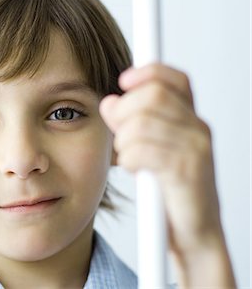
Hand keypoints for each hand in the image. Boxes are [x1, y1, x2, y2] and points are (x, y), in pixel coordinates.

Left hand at [100, 64, 234, 286]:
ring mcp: (195, 148)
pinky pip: (140, 150)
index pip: (173, 79)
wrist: (193, 233)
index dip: (148, 72)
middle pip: (152, 94)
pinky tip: (135, 170)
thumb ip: (129, 124)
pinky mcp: (186, 171)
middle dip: (124, 113)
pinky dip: (128, 160)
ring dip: (124, 142)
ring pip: (140, 123)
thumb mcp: (149, 151)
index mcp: (189, 120)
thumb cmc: (171, 192)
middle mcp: (197, 128)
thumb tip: (109, 102)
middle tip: (119, 135)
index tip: (124, 81)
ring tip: (128, 157)